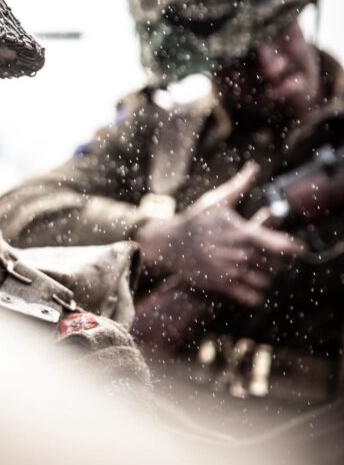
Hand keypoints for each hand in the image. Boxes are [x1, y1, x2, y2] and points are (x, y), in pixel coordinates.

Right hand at [133, 162, 305, 306]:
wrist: (168, 243)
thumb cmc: (195, 220)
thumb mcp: (217, 201)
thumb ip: (239, 185)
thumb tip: (254, 167)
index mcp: (241, 233)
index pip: (280, 246)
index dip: (293, 248)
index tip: (296, 249)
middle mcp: (238, 254)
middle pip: (276, 265)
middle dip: (278, 262)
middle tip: (273, 257)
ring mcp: (229, 271)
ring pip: (265, 282)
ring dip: (267, 277)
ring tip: (261, 269)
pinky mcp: (220, 285)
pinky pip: (251, 298)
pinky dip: (256, 294)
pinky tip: (251, 284)